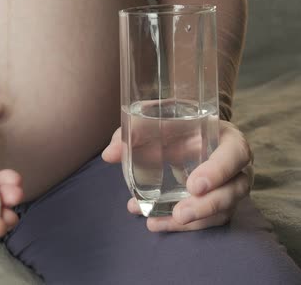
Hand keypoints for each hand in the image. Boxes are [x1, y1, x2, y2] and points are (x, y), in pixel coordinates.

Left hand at [102, 120, 252, 231]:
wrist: (186, 134)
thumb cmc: (175, 124)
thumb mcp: (157, 120)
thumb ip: (134, 132)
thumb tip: (109, 154)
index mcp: (228, 139)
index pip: (235, 154)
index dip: (218, 171)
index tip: (193, 185)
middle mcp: (236, 166)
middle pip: (233, 190)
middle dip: (206, 206)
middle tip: (179, 214)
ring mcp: (230, 188)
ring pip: (222, 211)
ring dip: (191, 222)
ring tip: (154, 222)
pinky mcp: (218, 205)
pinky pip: (207, 221)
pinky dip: (180, 226)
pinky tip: (153, 222)